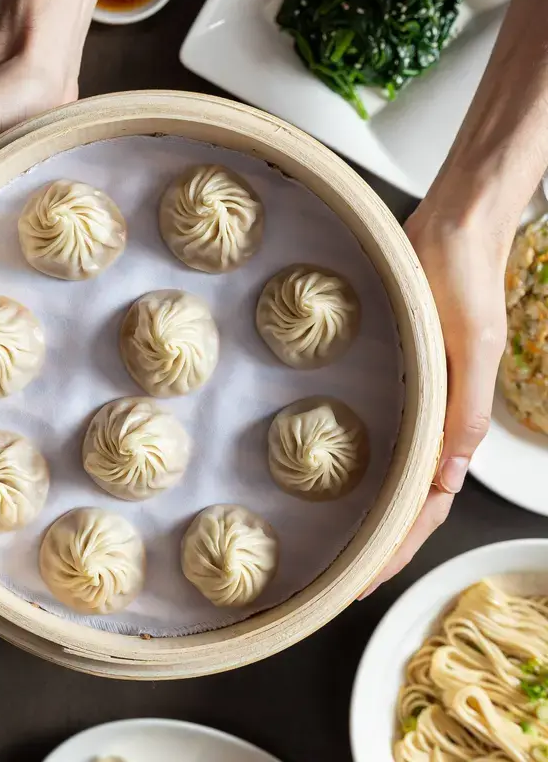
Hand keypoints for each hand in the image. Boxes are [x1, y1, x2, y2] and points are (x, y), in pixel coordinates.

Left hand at [362, 200, 508, 594]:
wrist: (451, 227)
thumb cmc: (461, 277)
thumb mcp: (470, 345)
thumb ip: (464, 411)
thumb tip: (449, 478)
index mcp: (456, 419)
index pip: (428, 503)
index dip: (398, 546)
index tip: (364, 582)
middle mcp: (435, 418)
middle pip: (409, 500)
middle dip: (381, 544)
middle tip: (341, 580)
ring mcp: (417, 401)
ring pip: (396, 473)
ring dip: (373, 512)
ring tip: (339, 546)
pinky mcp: (399, 378)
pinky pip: (384, 434)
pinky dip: (366, 466)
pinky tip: (341, 479)